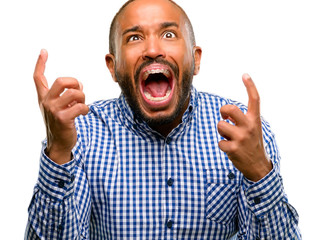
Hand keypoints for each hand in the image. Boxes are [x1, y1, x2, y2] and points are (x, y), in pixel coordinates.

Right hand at [33, 49, 88, 163]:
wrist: (60, 143)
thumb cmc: (62, 123)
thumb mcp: (60, 107)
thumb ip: (67, 95)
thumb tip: (80, 86)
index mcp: (44, 98)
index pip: (38, 78)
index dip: (41, 64)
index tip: (44, 51)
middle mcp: (46, 102)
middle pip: (61, 81)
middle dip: (75, 83)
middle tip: (79, 91)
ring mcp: (53, 110)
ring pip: (74, 93)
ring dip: (83, 98)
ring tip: (81, 105)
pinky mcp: (62, 118)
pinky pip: (80, 106)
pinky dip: (86, 109)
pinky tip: (83, 113)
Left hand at [217, 74, 271, 181]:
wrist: (258, 165)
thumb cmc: (252, 143)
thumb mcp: (252, 128)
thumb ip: (241, 119)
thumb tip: (225, 113)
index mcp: (255, 119)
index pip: (254, 99)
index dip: (250, 86)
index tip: (244, 75)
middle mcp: (249, 126)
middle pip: (230, 108)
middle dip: (223, 111)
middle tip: (225, 117)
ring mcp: (241, 137)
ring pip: (220, 125)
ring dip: (222, 131)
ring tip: (230, 138)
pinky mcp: (233, 148)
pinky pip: (219, 141)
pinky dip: (223, 145)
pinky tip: (231, 149)